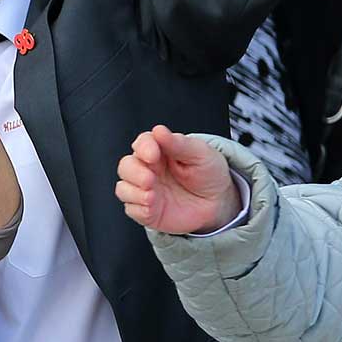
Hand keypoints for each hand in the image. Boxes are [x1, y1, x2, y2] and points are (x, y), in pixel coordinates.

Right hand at [116, 125, 241, 234]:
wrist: (218, 202)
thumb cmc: (208, 173)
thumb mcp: (200, 154)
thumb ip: (178, 143)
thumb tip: (159, 130)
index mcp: (159, 150)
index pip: (141, 144)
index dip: (143, 148)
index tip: (153, 154)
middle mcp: (149, 169)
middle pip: (126, 166)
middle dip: (134, 173)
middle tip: (150, 179)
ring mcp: (146, 190)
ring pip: (123, 189)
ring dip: (134, 192)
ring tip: (151, 196)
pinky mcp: (147, 210)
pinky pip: (132, 210)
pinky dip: (139, 209)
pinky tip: (152, 207)